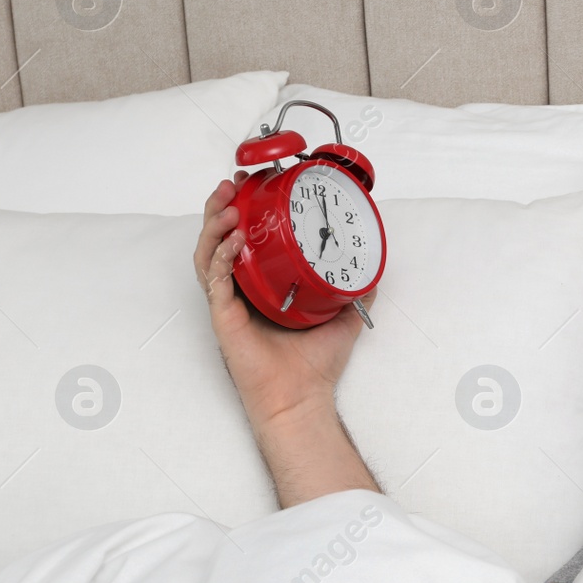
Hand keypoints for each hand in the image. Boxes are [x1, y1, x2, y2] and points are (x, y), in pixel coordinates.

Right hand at [194, 173, 375, 430]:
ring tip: (230, 205)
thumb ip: (355, 288)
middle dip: (220, 207)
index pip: (244, 240)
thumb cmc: (315, 365)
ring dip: (215, 226)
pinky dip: (223, 258)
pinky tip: (234, 242)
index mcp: (262, 286)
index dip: (243, 210)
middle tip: (232, 185)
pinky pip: (215, 282)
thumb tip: (373, 267)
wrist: (304, 397)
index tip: (252, 185)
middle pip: (218, 240)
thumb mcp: (344, 314)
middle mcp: (241, 291)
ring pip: (209, 255)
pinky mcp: (224, 318)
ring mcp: (229, 303)